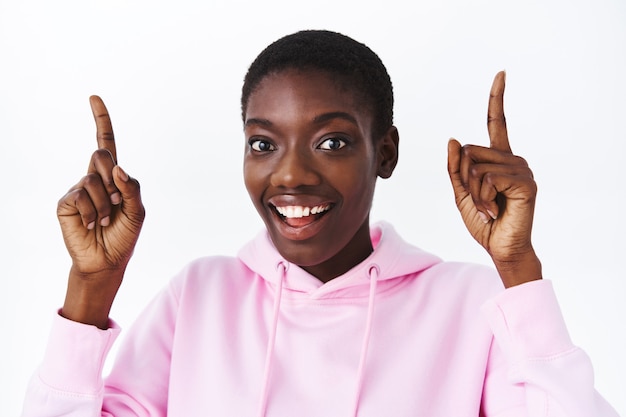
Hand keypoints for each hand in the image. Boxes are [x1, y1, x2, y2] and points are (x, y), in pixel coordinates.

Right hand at [57, 96, 144, 327]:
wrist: (107, 260)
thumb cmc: (124, 236)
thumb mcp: (138, 211)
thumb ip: (132, 187)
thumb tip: (117, 166)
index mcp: (113, 177)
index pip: (106, 143)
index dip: (101, 120)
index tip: (94, 97)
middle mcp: (94, 178)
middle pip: (102, 156)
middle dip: (113, 178)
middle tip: (116, 203)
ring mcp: (78, 189)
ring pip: (93, 179)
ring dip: (106, 203)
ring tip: (106, 220)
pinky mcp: (66, 202)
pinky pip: (81, 195)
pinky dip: (93, 211)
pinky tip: (93, 224)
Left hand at [447, 72, 541, 287]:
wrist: (500, 248)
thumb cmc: (483, 221)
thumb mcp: (462, 192)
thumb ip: (456, 168)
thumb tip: (454, 139)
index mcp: (498, 159)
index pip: (496, 123)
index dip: (497, 98)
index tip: (501, 73)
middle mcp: (513, 159)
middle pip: (469, 151)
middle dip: (463, 178)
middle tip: (479, 200)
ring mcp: (521, 169)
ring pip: (476, 165)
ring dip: (473, 191)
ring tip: (488, 208)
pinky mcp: (526, 182)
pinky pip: (488, 178)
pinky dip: (482, 197)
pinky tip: (494, 211)